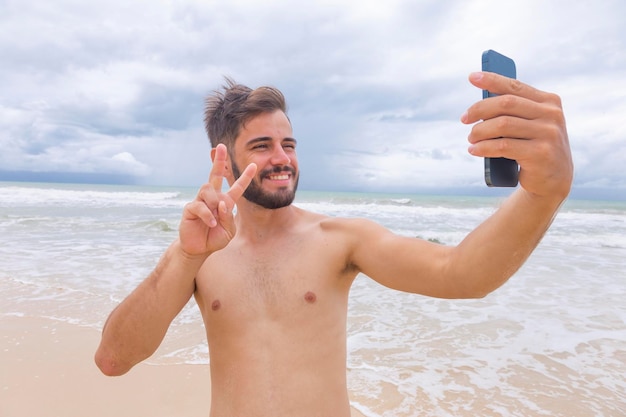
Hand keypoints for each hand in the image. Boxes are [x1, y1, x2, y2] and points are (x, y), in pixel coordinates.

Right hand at [179, 144, 256, 256]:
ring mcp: (200, 201)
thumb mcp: (228, 230)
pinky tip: (211, 223)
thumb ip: (228, 217)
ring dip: (214, 202)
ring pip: (208, 189)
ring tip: (215, 219)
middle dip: (219, 160)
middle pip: (215, 175)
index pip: (237, 187)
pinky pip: (200, 205)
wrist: (199, 249)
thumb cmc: (215, 238)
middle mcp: (213, 198)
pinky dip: (207, 215)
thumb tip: (222, 203)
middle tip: (221, 146)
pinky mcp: (190, 208)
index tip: (254, 165)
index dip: (245, 177)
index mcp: (226, 202)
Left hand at [461, 72, 572, 199]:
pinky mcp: (541, 153)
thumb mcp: (530, 125)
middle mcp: (551, 114)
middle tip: (464, 119)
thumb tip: (479, 105)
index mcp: (549, 102)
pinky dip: (484, 147)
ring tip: (470, 139)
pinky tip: (475, 150)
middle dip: (479, 109)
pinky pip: (503, 146)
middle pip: (505, 103)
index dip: (492, 80)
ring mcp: (548, 134)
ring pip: (502, 125)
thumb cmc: (534, 147)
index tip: (472, 77)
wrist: (554, 180)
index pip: (515, 86)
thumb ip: (514, 112)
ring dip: (479, 131)